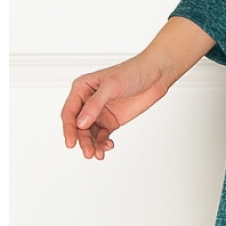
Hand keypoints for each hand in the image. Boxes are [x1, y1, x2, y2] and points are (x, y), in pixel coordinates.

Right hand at [60, 18, 215, 160]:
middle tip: (89, 152)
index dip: (69, 128)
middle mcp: (88, 102)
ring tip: (98, 154)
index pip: (70, 112)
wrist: (156, 74)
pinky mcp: (111, 120)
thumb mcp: (112, 87)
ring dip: (92, 144)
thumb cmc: (133, 72)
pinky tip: (108, 146)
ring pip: (89, 133)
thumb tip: (80, 123)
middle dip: (83, 140)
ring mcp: (100, 112)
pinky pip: (102, 135)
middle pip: (78, 126)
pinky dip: (102, 143)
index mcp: (82, 88)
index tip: (71, 143)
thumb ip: (95, 105)